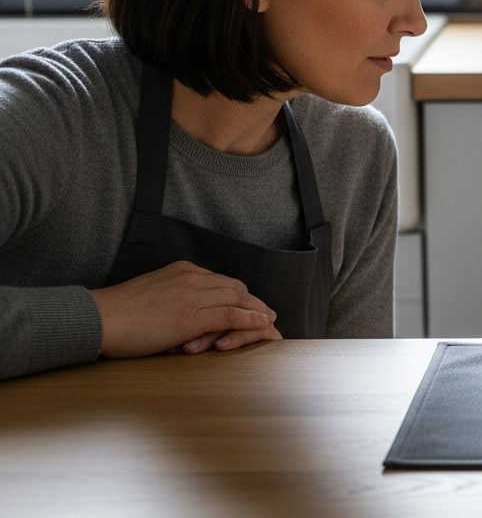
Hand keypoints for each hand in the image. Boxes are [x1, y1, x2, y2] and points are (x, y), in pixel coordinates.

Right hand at [90, 260, 280, 358]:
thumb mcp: (151, 295)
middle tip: (268, 313)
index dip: (239, 293)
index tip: (250, 303)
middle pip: (235, 287)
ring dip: (257, 311)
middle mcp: (192, 278)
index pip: (220, 280)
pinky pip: (230, 315)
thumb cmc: (118, 313)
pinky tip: (264, 323)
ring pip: (237, 299)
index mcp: (182, 271)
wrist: (99, 318)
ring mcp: (193, 296)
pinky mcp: (191, 316)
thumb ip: (173, 297)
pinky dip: (251, 319)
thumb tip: (185, 315)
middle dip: (254, 301)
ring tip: (271, 321)